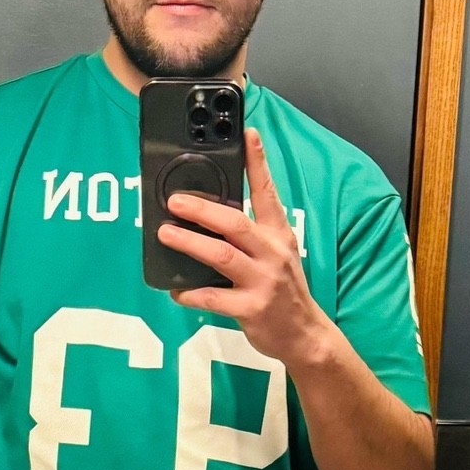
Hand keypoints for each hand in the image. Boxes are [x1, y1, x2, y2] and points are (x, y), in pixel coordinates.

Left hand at [159, 129, 334, 373]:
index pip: (267, 192)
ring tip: (165, 235)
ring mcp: (263, 281)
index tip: (248, 134)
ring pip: (221, 256)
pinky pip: (214, 298)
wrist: (305, 335)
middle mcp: (272, 253)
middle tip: (174, 201)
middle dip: (202, 209)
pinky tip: (175, 290)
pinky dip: (191, 293)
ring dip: (190, 244)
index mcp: (278, 234)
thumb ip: (252, 233)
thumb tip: (211, 211)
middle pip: (235, 223)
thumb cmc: (283, 289)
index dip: (257, 162)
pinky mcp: (252, 308)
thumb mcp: (278, 253)